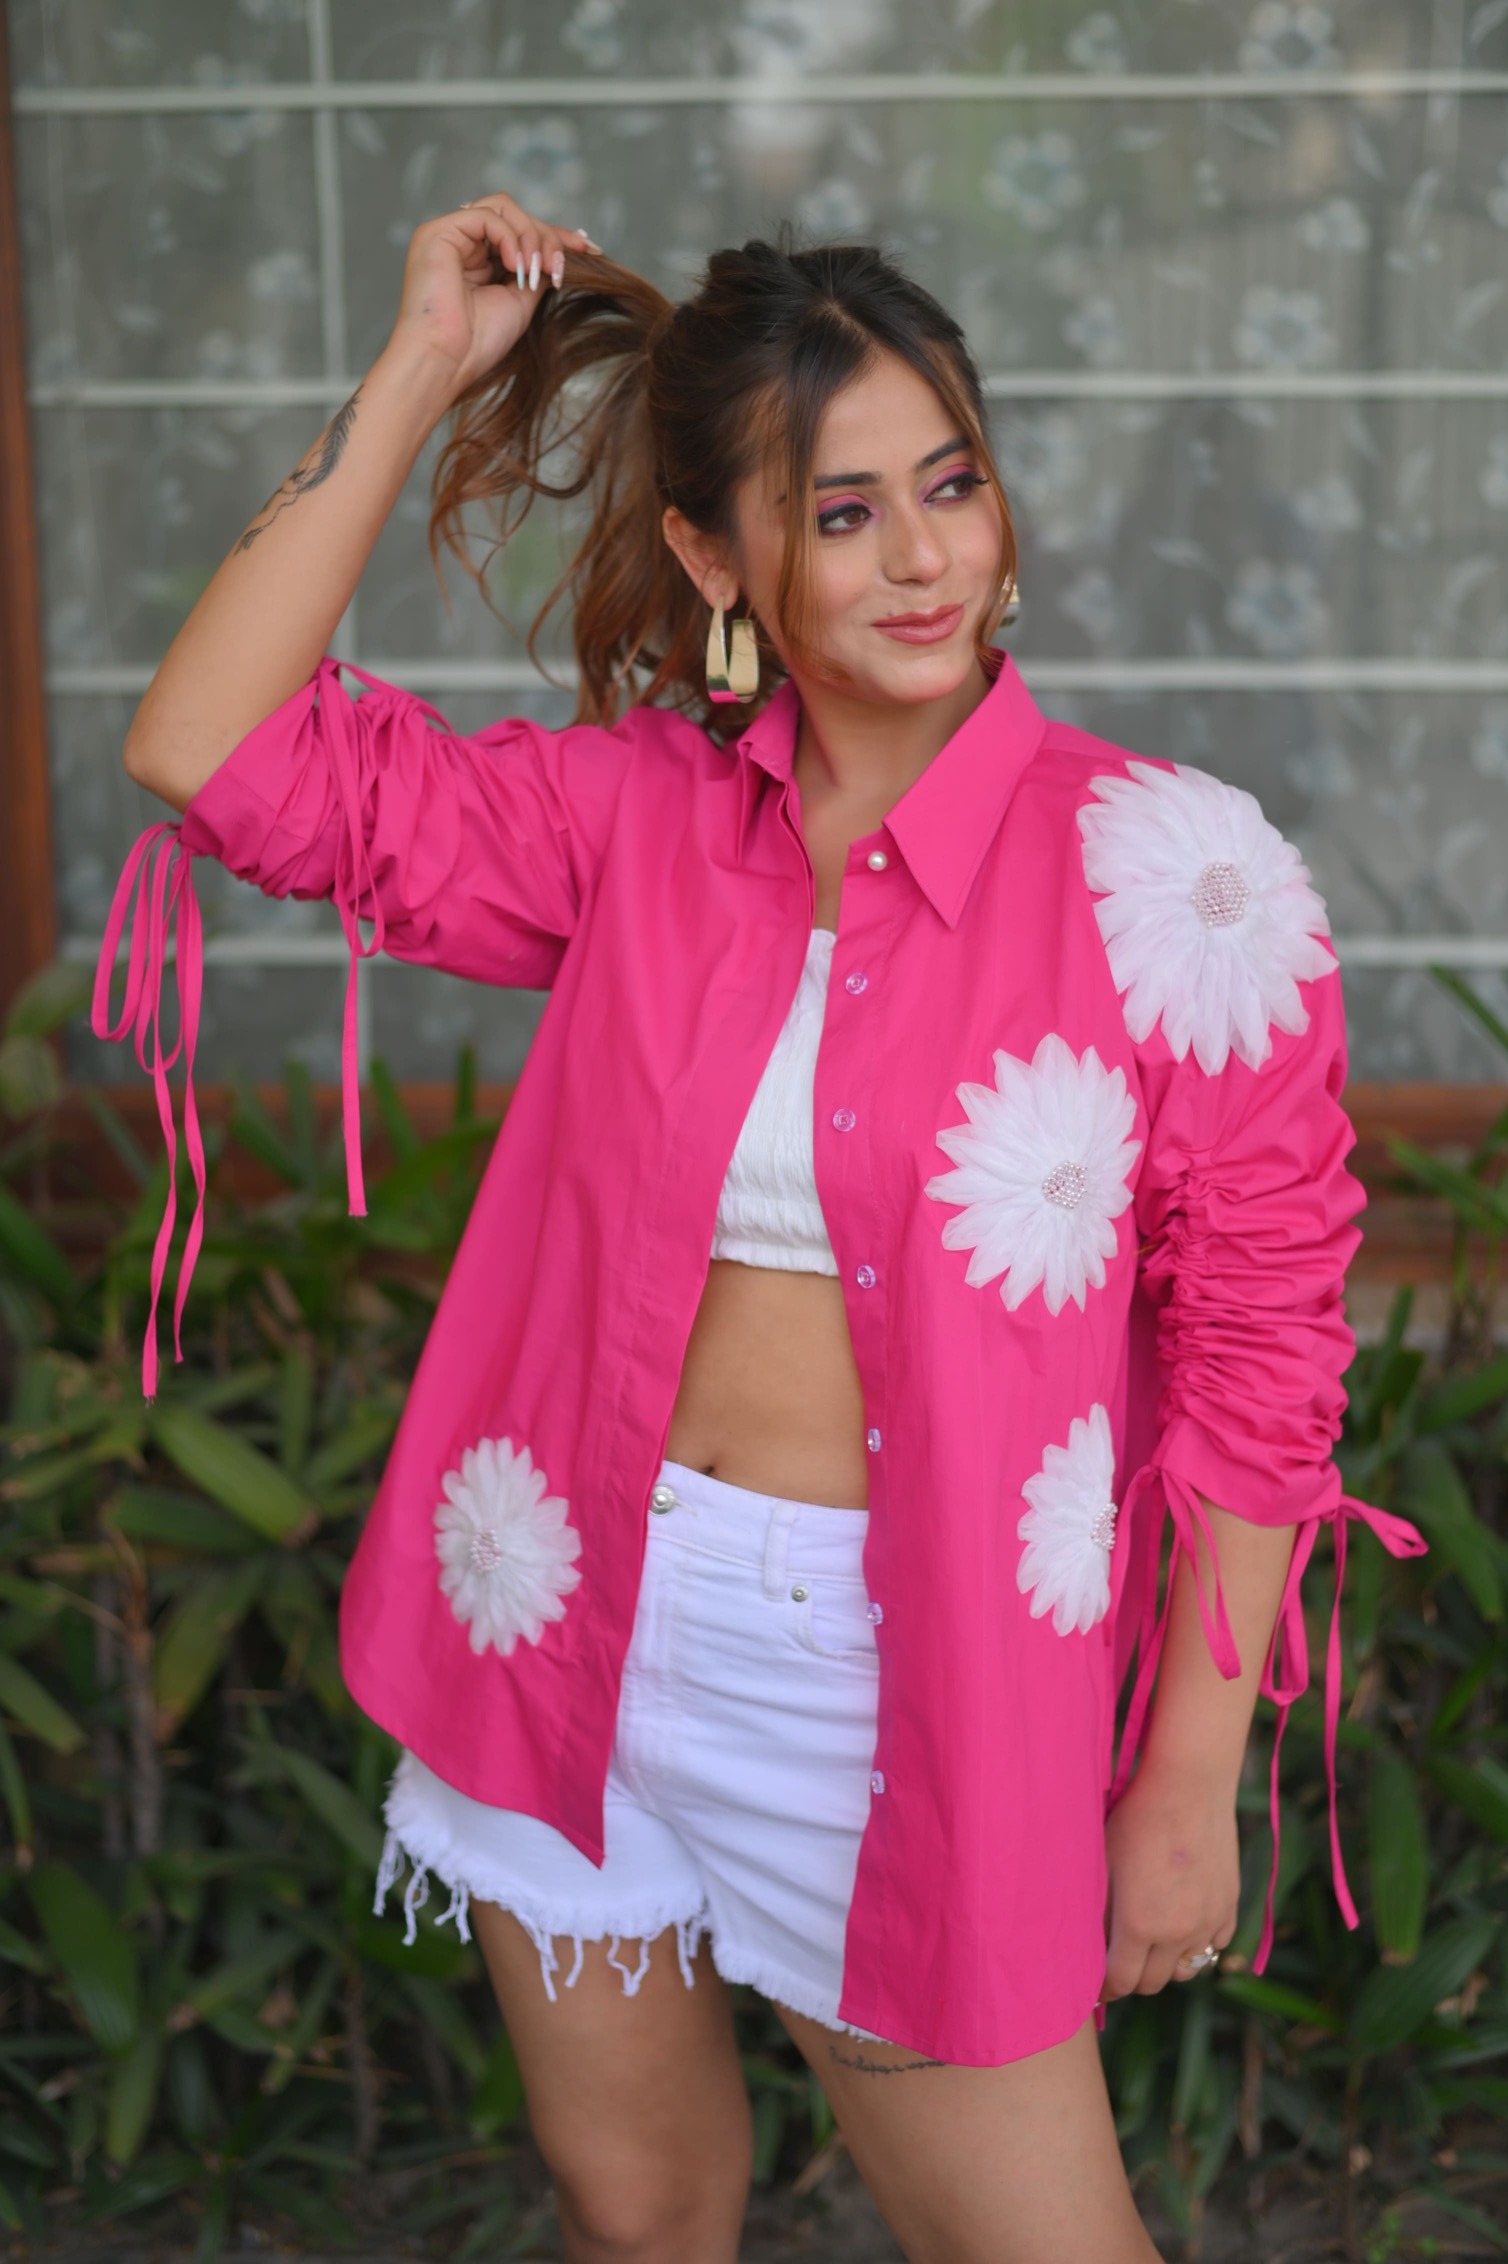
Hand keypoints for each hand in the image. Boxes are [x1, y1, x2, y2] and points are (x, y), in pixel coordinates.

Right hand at [382, 191, 602, 403]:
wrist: (446, 362)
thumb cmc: (477, 343)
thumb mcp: (521, 300)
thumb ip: (537, 271)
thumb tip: (563, 251)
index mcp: (477, 259)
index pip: (520, 232)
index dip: (555, 236)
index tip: (588, 249)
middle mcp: (461, 243)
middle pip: (515, 216)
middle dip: (547, 238)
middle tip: (560, 269)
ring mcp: (448, 235)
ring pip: (503, 208)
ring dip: (531, 237)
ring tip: (537, 271)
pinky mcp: (437, 233)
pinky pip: (486, 216)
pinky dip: (510, 237)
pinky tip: (517, 267)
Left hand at [1100, 1764, 1238, 1999]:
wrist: (1189, 1786)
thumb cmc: (1136, 1817)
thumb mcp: (1104, 1862)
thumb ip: (1098, 1910)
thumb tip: (1089, 1942)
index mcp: (1139, 1926)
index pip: (1121, 1982)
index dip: (1104, 1989)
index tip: (1095, 1986)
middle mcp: (1177, 1933)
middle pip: (1153, 1983)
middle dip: (1132, 1980)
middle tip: (1118, 1965)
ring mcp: (1208, 1922)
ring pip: (1187, 1969)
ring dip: (1166, 1966)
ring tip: (1150, 1948)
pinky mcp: (1229, 1905)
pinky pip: (1214, 1944)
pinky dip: (1198, 1945)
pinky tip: (1182, 1927)